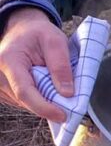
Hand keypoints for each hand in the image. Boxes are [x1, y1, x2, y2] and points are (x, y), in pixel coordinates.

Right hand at [0, 7, 71, 121]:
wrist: (23, 30)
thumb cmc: (38, 33)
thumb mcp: (55, 41)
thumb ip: (61, 66)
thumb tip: (67, 93)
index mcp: (9, 60)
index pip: (24, 92)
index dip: (44, 107)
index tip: (63, 115)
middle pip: (25, 100)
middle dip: (48, 105)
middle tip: (69, 101)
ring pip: (25, 103)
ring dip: (43, 101)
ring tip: (53, 84)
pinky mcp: (3, 90)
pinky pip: (23, 101)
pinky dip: (37, 98)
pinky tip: (43, 86)